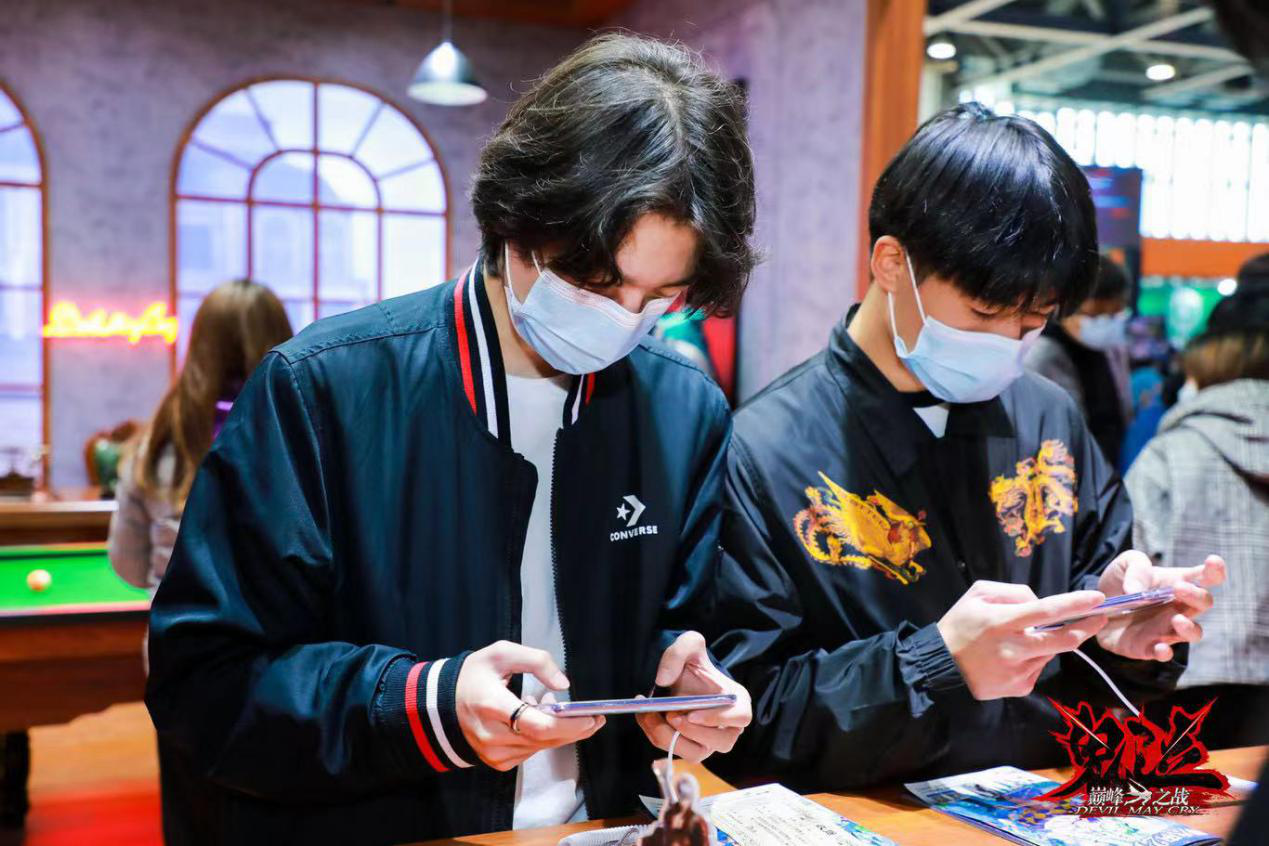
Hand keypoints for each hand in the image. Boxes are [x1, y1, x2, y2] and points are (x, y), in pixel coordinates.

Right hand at [455, 641, 605, 770]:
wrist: (443, 703)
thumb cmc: (474, 676)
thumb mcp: (502, 653)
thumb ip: (537, 661)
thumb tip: (563, 685)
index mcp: (491, 705)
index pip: (537, 725)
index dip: (569, 724)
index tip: (590, 717)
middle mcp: (490, 734)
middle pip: (545, 739)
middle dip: (574, 729)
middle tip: (594, 718)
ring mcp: (492, 752)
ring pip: (540, 748)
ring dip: (558, 732)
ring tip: (556, 709)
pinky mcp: (496, 762)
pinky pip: (530, 753)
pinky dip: (541, 739)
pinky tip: (536, 720)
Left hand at [636, 631, 751, 762]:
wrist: (677, 677)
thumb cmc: (691, 664)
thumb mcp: (688, 644)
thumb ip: (678, 652)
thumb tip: (663, 679)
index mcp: (737, 702)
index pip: (740, 717)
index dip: (719, 719)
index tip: (692, 714)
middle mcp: (728, 726)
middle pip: (721, 742)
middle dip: (692, 732)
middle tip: (670, 715)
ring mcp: (710, 741)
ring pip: (695, 753)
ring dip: (670, 737)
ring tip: (650, 714)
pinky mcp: (690, 748)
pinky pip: (675, 751)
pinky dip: (656, 736)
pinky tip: (646, 716)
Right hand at [937, 580, 1107, 699]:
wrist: (941, 667)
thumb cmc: (959, 625)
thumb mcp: (977, 594)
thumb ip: (1012, 592)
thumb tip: (1040, 602)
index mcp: (1001, 622)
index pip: (1046, 611)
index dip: (1074, 604)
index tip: (1097, 598)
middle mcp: (1013, 649)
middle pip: (1062, 639)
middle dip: (1085, 627)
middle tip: (1098, 618)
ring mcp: (1018, 671)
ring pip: (1050, 652)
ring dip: (1048, 642)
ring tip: (1023, 640)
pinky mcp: (1020, 688)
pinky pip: (1038, 668)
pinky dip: (1034, 658)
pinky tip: (1013, 658)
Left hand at [1096, 552, 1224, 661]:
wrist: (1095, 607)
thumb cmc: (1119, 582)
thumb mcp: (1124, 564)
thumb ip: (1136, 567)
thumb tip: (1137, 590)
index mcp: (1177, 583)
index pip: (1205, 577)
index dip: (1214, 570)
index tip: (1213, 561)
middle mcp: (1179, 607)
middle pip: (1204, 602)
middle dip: (1196, 595)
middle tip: (1179, 588)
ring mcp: (1167, 628)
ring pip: (1194, 632)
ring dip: (1189, 628)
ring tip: (1176, 619)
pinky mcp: (1149, 646)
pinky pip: (1164, 653)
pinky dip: (1164, 652)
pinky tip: (1160, 648)